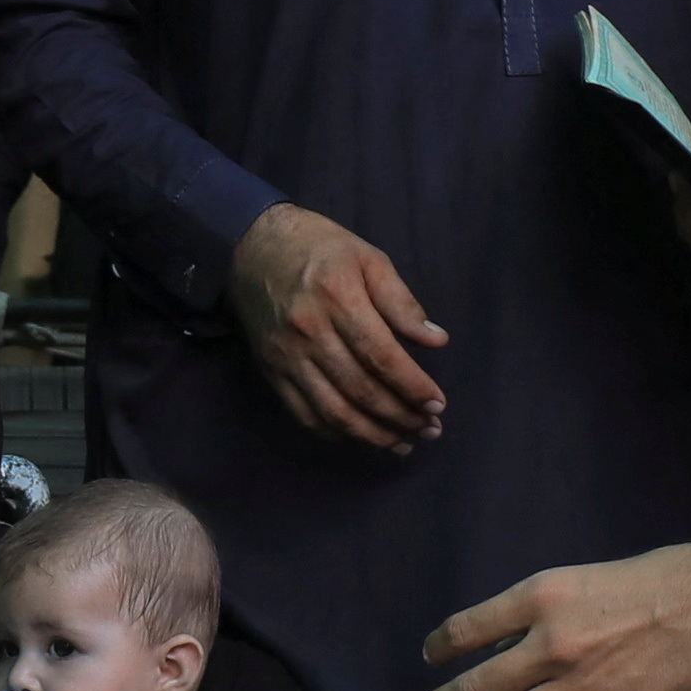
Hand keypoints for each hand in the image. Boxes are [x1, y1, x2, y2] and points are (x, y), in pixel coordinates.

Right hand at [229, 203, 447, 451]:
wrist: (253, 247)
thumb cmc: (320, 248)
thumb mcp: (369, 258)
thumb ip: (401, 301)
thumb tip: (437, 340)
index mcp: (338, 298)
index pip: (381, 356)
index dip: (412, 387)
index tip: (437, 405)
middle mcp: (309, 332)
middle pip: (360, 390)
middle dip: (400, 417)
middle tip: (430, 430)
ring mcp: (286, 356)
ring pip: (333, 411)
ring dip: (372, 435)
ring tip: (403, 443)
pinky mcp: (271, 371)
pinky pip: (304, 415)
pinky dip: (336, 434)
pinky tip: (362, 437)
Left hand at [420, 542, 690, 690]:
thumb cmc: (664, 577)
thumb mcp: (588, 578)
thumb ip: (547, 609)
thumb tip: (511, 639)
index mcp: (541, 596)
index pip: (466, 629)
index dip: (441, 647)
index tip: (432, 657)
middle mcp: (549, 644)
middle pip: (476, 685)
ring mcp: (579, 687)